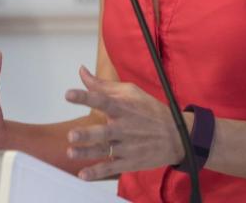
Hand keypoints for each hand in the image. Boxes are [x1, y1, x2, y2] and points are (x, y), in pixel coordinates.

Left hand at [64, 67, 184, 179]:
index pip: (102, 100)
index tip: (68, 94)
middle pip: (104, 131)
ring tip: (71, 153)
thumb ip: (102, 85)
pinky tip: (83, 175)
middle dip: (88, 134)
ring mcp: (127, 146)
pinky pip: (111, 168)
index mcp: (123, 108)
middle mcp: (124, 127)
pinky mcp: (130, 162)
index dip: (85, 97)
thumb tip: (81, 71)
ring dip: (87, 153)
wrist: (178, 135)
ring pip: (104, 150)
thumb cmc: (149, 110)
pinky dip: (97, 173)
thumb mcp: (130, 92)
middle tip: (72, 135)